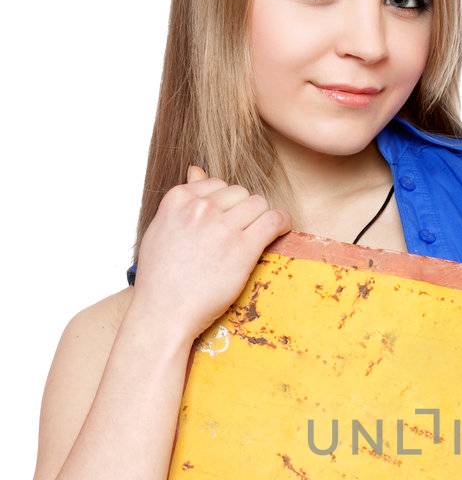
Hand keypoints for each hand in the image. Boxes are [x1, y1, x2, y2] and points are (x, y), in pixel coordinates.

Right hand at [130, 164, 290, 344]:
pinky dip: (282, 222)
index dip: (226, 204)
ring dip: (261, 217)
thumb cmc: (161, 276)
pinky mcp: (243, 247)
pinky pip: (273, 220)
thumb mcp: (163, 228)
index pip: (217, 184)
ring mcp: (222, 227)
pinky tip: (281, 229)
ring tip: (256, 236)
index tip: (225, 222)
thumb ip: (184, 199)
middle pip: (240, 193)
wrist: (164, 311)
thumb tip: (196, 169)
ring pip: (258, 203)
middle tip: (239, 234)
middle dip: (243, 211)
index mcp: (178, 199)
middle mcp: (201, 208)